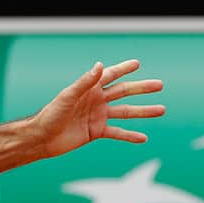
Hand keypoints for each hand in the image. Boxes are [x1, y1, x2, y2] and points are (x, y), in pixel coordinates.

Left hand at [33, 59, 164, 157]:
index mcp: (89, 89)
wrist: (42, 138)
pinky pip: (117, 133)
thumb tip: (100, 65)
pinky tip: (144, 138)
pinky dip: (130, 135)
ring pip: (125, 112)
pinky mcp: (96, 132)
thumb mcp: (68, 96)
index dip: (123, 69)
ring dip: (143, 111)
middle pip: (123, 92)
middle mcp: (96, 101)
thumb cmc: (51, 114)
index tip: (137, 64)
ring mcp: (98, 116)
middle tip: (160, 85)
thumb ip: (85, 82)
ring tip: (161, 110)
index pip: (110, 75)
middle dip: (141, 89)